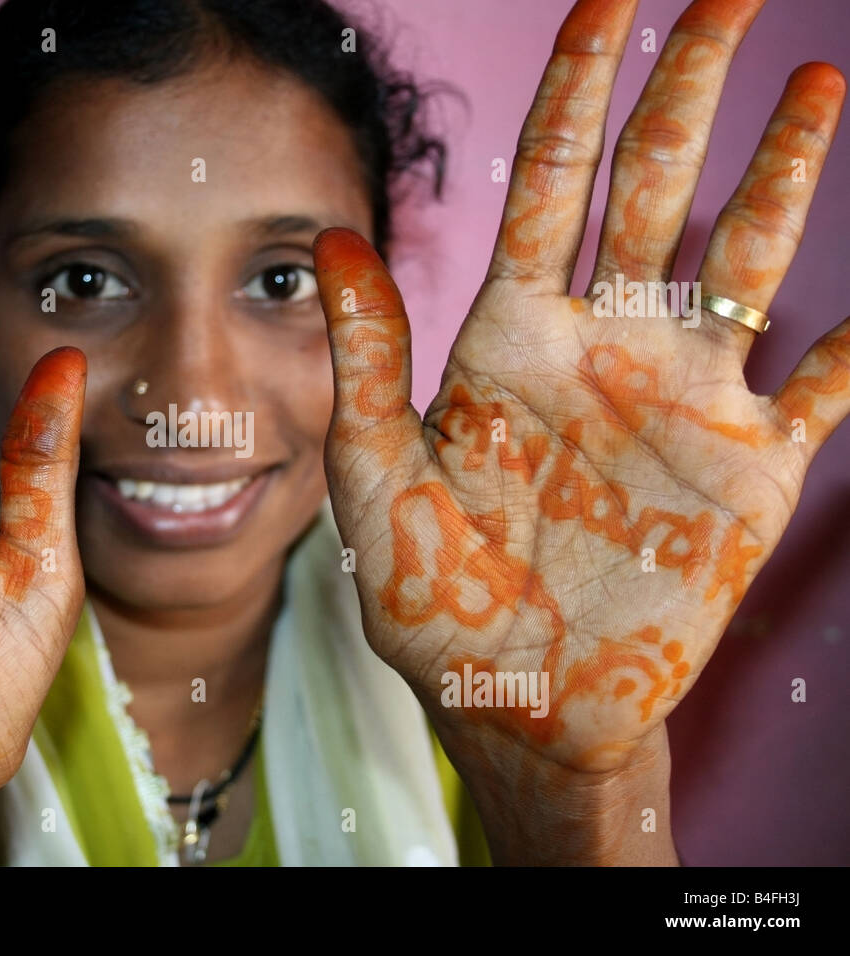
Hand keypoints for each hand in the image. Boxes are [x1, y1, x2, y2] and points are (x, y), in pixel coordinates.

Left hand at [312, 0, 845, 833]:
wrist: (517, 701)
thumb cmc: (434, 598)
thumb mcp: (377, 480)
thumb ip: (364, 363)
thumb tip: (330, 237)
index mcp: (509, 339)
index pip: (550, 184)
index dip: (579, 89)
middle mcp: (601, 347)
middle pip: (654, 190)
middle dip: (688, 91)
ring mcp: (681, 402)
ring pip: (744, 260)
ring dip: (784, 176)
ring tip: (815, 82)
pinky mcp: (748, 472)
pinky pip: (826, 389)